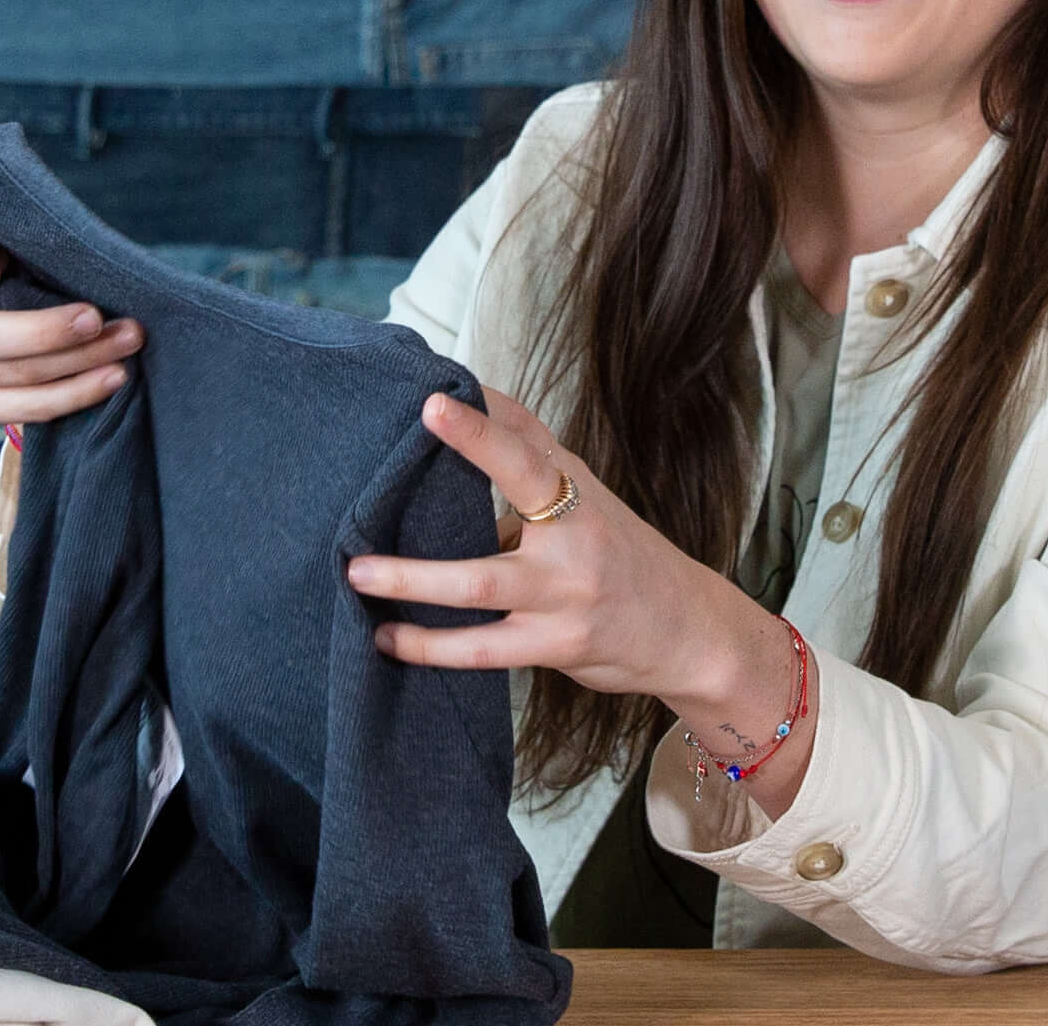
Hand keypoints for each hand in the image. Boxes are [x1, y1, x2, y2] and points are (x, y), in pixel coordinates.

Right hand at [0, 238, 141, 427]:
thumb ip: (16, 237)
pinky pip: (21, 410)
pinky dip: (73, 394)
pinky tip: (110, 378)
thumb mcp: (5, 234)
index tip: (10, 259)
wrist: (9, 298)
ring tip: (125, 343)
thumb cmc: (14, 255)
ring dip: (76, 364)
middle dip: (47, 332)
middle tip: (99, 318)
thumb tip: (67, 249)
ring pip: (10, 378)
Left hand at [341, 388, 808, 809]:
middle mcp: (574, 533)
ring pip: (479, 584)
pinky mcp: (558, 643)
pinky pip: (483, 649)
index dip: (481, 425)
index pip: (527, 444)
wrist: (689, 631)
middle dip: (461, 462)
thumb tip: (465, 401)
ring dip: (412, 580)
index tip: (434, 400)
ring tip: (358, 574)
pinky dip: (431, 645)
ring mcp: (567, 592)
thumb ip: (529, 458)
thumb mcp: (584, 498)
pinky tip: (389, 638)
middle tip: (395, 461)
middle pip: (511, 496)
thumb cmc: (617, 553)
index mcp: (574, 490)